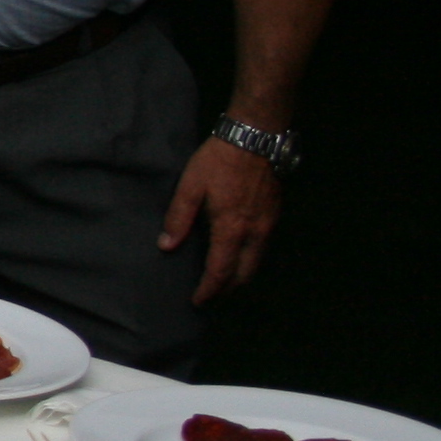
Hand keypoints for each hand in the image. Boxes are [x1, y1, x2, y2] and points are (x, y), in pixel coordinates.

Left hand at [162, 134, 285, 303]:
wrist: (255, 139)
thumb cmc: (219, 160)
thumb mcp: (190, 186)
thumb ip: (178, 218)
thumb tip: (167, 246)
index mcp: (231, 228)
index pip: (221, 271)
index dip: (209, 290)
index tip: (198, 301)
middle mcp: (254, 233)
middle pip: (244, 275)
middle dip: (227, 290)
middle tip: (210, 297)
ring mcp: (268, 225)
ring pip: (257, 263)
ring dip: (240, 277)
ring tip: (222, 283)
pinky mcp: (273, 215)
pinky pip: (263, 249)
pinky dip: (250, 261)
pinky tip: (238, 257)